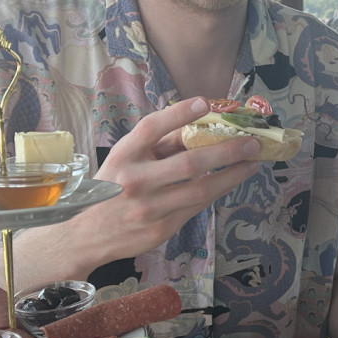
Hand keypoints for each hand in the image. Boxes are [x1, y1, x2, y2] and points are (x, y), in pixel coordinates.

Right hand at [58, 97, 261, 267]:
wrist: (85, 235)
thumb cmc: (111, 188)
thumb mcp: (125, 160)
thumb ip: (159, 145)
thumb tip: (199, 128)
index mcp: (123, 156)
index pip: (151, 128)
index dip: (179, 113)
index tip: (206, 102)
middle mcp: (135, 181)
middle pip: (189, 162)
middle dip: (227, 150)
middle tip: (252, 141)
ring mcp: (149, 208)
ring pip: (201, 189)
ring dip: (232, 174)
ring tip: (252, 163)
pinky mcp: (161, 228)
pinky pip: (197, 206)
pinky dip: (217, 191)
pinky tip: (232, 180)